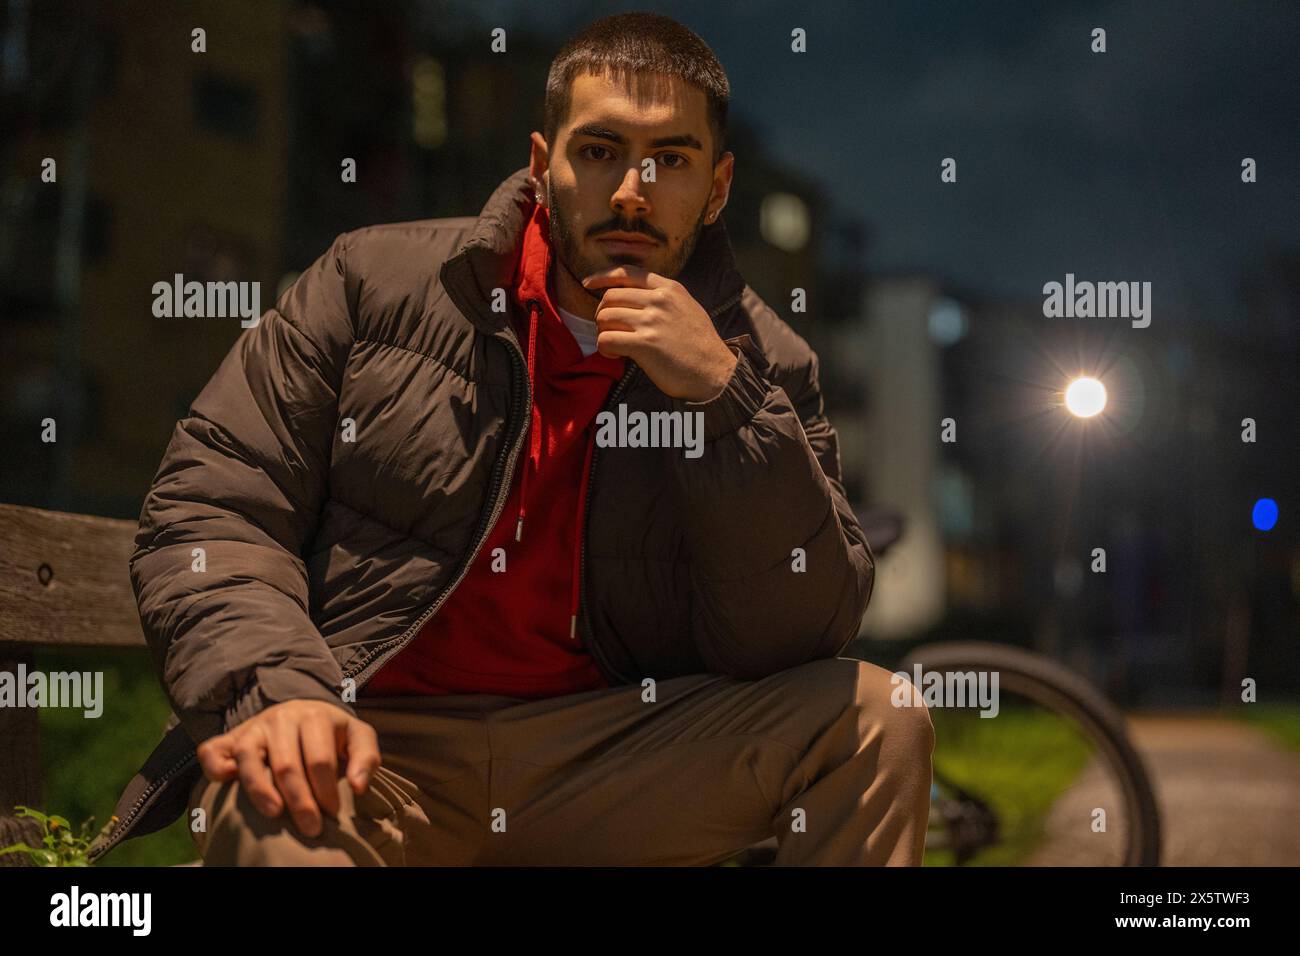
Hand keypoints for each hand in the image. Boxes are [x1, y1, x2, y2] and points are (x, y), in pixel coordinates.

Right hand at [195, 699, 380, 837]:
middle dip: (300, 800)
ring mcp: (252, 727)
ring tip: (275, 814)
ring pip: (249, 757)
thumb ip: (366, 757)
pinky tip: (227, 782)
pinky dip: (215, 766)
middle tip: (311, 828)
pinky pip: (213, 750)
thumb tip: (358, 787)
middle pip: (286, 763)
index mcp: (314, 716)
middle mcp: (280, 718)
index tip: (333, 813)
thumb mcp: (357, 737)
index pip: (319, 759)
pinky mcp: (231, 738)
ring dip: (260, 789)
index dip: (326, 789)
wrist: (302, 712)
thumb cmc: (332, 734)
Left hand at [582, 265, 737, 401]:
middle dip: (603, 314)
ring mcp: (651, 321)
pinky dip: (604, 349)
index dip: (602, 276)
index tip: (588, 283)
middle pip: (610, 297)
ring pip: (604, 317)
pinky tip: (615, 355)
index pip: (627, 272)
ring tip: (614, 345)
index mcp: (668, 289)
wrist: (715, 372)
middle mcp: (659, 300)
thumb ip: (662, 299)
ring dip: (603, 332)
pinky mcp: (645, 345)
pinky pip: (606, 340)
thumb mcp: (687, 308)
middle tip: (609, 330)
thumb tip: (632, 297)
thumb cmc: (700, 345)